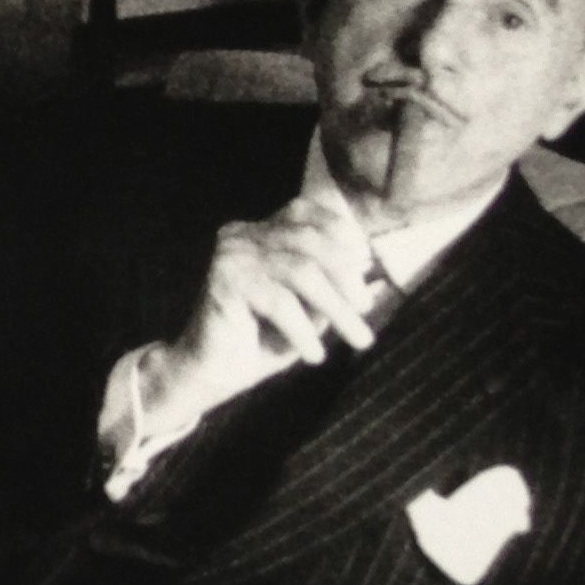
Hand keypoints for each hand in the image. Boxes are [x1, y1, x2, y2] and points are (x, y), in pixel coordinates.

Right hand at [140, 193, 381, 427]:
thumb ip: (334, 287)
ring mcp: (230, 255)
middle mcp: (242, 234)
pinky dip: (304, 330)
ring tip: (358, 339)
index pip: (305, 211)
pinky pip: (279, 302)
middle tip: (365, 312)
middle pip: (310, 241)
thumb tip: (374, 274)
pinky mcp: (223, 281)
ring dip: (337, 308)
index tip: (366, 266)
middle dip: (347, 277)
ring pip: (302, 271)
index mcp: (259, 231)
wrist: (210, 372)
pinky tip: (315, 355)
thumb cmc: (261, 340)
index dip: (341, 232)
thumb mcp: (309, 309)